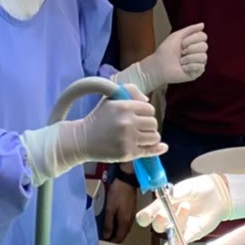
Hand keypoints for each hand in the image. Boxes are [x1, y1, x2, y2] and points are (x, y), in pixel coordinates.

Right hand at [22, 88, 163, 180]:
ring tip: (139, 137)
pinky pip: (150, 151)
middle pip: (153, 123)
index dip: (145, 113)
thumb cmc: (98, 117)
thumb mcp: (111, 98)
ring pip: (154, 137)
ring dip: (150, 137)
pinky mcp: (127, 153)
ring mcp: (128, 139)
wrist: (83, 139)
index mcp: (124, 106)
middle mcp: (127, 122)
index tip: (137, 117)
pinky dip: (156, 149)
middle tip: (137, 128)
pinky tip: (161, 147)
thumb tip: (147, 101)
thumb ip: (130, 91)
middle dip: (147, 125)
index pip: (149, 109)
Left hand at [102, 175, 138, 242]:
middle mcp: (130, 220)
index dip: (112, 243)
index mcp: (125, 222)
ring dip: (117, 232)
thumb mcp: (110, 208)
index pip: (119, 238)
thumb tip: (107, 236)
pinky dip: (119, 226)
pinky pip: (125, 222)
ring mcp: (132, 215)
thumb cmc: (117, 193)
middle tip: (105, 239)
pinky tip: (114, 223)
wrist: (127, 180)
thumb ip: (108, 223)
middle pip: (123, 234)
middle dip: (114, 239)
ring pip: (124, 228)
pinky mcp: (131, 210)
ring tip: (108, 232)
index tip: (105, 244)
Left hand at [120, 24, 207, 92]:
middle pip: (204, 46)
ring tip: (181, 61)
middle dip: (190, 48)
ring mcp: (198, 62)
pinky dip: (189, 66)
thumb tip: (202, 24)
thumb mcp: (177, 36)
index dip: (192, 39)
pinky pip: (200, 66)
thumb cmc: (166, 51)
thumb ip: (190, 29)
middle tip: (181, 52)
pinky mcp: (197, 72)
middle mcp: (198, 51)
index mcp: (194, 42)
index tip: (182, 43)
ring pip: (203, 56)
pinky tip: (183, 68)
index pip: (203, 36)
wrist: (159, 66)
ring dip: (189, 58)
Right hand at [136, 171, 244, 242]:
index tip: (145, 217)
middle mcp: (170, 217)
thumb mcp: (184, 187)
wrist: (218, 193)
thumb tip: (160, 197)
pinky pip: (182, 241)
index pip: (149, 213)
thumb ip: (172, 194)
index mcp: (164, 205)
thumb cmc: (200, 188)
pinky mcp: (191, 234)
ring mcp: (180, 227)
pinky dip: (176, 244)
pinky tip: (172, 244)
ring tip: (186, 207)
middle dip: (158, 221)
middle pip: (157, 225)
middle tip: (164, 214)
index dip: (144, 217)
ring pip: (170, 231)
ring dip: (175, 221)